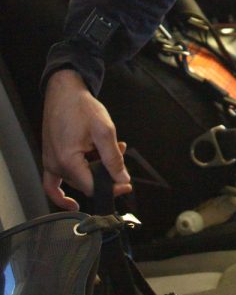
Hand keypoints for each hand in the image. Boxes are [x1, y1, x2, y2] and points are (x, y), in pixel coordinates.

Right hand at [42, 69, 131, 209]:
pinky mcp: (49, 158)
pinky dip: (61, 195)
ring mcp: (50, 163)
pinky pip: (52, 184)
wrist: (64, 92)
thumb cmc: (82, 107)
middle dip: (106, 173)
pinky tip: (71, 203)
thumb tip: (122, 179)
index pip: (93, 187)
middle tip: (120, 152)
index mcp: (68, 161)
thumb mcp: (104, 131)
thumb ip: (113, 158)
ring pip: (76, 179)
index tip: (127, 185)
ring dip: (94, 170)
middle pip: (85, 184)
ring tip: (109, 149)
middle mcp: (55, 165)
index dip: (112, 188)